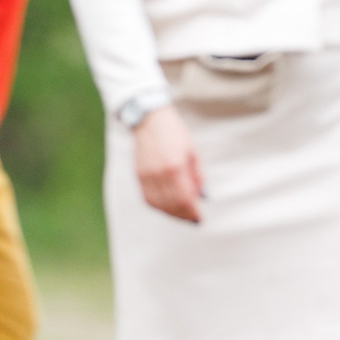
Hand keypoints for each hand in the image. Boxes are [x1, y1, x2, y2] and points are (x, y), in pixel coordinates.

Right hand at [133, 105, 204, 222]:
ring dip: (171, 213)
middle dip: (184, 215)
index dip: (193, 212)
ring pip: (158, 204)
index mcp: (175, 167)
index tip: (200, 219)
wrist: (150, 120)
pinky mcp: (139, 176)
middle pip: (172, 205)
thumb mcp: (192, 152)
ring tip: (181, 214)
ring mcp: (147, 176)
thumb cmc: (174, 133)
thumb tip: (200, 196)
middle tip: (193, 220)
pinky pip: (148, 198)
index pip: (185, 198)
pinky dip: (159, 206)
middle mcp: (159, 174)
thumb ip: (197, 176)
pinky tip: (167, 206)